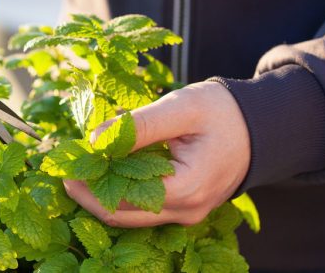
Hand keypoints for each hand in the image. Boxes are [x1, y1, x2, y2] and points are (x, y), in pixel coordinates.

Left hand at [64, 82, 250, 226]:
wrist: (262, 125)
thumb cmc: (223, 112)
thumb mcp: (181, 108)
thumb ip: (139, 126)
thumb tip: (94, 139)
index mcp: (186, 188)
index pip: (121, 197)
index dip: (88, 181)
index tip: (67, 159)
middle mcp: (186, 211)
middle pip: (120, 215)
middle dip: (87, 193)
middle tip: (63, 169)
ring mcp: (186, 214)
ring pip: (130, 217)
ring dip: (101, 195)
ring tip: (80, 167)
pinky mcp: (184, 208)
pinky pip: (143, 209)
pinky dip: (119, 193)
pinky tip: (105, 171)